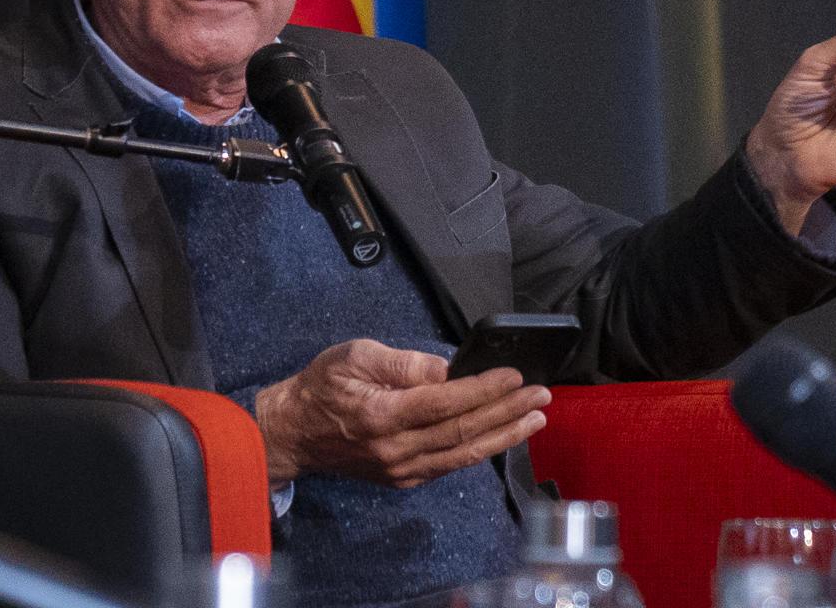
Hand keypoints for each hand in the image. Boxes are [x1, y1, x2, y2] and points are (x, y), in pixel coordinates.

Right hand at [254, 339, 550, 488]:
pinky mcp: (403, 478)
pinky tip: (503, 435)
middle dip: (508, 411)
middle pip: (463, 431)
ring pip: (463, 454)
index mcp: (382, 414)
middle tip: (541, 395)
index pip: (445, 403)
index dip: (484, 389)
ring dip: (505, 436)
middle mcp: (395, 448)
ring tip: (535, 418)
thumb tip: (448, 368)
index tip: (515, 375)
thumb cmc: (322, 387)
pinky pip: (450, 464)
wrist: (294, 433)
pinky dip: (480, 450)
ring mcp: (401, 469)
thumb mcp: (355, 356)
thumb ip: (402, 362)